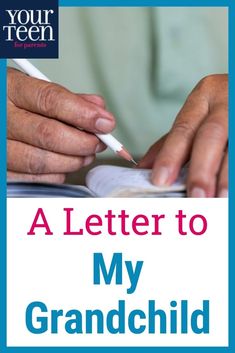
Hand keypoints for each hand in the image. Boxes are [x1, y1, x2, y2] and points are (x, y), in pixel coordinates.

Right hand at [7, 68, 115, 182]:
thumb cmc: (12, 101)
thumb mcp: (33, 88)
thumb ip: (66, 98)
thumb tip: (97, 109)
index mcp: (10, 89)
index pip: (50, 100)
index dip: (83, 114)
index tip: (105, 122)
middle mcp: (2, 119)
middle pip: (48, 135)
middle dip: (83, 142)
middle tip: (99, 141)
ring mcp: (0, 147)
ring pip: (41, 161)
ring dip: (73, 161)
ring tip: (87, 154)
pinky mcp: (3, 171)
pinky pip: (34, 179)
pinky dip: (58, 174)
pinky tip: (66, 164)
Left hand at [139, 74, 227, 196]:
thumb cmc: (221, 109)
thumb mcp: (197, 117)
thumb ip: (171, 142)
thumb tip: (143, 168)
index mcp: (203, 97)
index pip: (183, 129)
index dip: (171, 156)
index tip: (160, 180)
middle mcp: (225, 102)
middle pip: (210, 136)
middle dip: (201, 169)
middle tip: (194, 196)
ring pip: (233, 150)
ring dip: (225, 177)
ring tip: (218, 199)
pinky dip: (234, 176)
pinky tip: (230, 193)